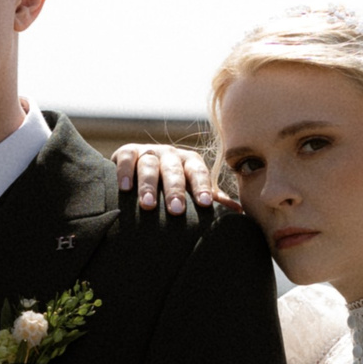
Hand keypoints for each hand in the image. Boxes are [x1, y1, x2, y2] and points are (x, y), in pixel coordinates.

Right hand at [112, 143, 229, 214]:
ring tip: (148, 206)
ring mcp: (149, 152)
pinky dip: (124, 172)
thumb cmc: (171, 188)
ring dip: (148, 185)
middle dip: (175, 190)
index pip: (198, 172)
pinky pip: (126, 159)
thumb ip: (210, 198)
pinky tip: (124, 189)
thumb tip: (238, 211)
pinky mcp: (127, 152)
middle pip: (174, 170)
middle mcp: (170, 155)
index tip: (204, 204)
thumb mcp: (191, 191)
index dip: (201, 186)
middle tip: (176, 211)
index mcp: (190, 162)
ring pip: (150, 165)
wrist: (139, 173)